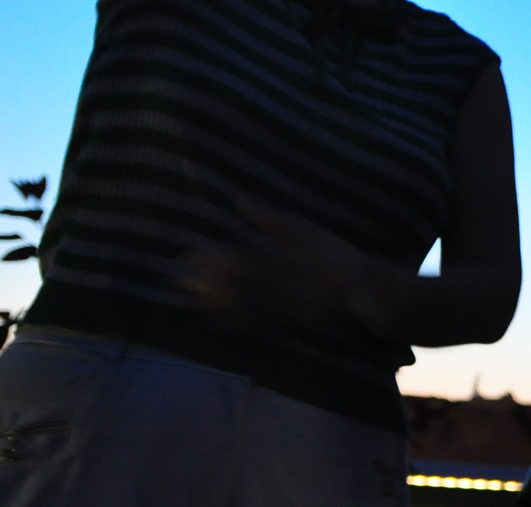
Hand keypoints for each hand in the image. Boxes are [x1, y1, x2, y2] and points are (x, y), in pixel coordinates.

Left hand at [183, 199, 368, 338]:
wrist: (356, 289)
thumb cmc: (330, 254)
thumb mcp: (301, 227)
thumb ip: (267, 217)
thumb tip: (238, 202)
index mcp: (263, 255)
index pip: (225, 255)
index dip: (204, 257)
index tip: (185, 256)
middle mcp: (259, 282)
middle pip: (220, 282)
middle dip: (196, 282)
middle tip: (174, 282)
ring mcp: (266, 306)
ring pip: (227, 306)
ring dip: (203, 305)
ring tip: (182, 304)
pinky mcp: (275, 324)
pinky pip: (244, 328)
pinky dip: (225, 327)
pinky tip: (210, 325)